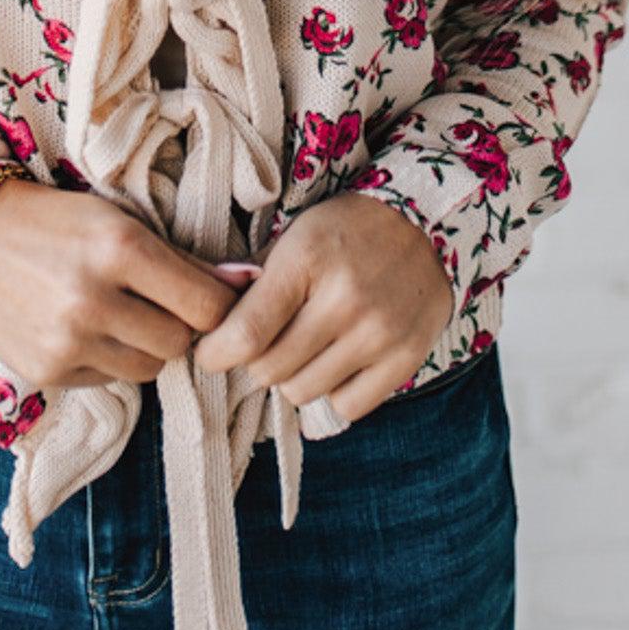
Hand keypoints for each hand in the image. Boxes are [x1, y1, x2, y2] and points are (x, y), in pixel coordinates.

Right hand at [0, 179, 241, 388]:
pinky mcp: (47, 370)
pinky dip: (110, 359)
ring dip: (147, 347)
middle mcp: (92, 298)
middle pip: (180, 343)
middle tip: (162, 303)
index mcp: (119, 247)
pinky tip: (88, 328)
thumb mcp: (122, 220)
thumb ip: (185, 259)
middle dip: (181, 326)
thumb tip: (250, 281)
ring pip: (148, 369)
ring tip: (124, 314)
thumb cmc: (60, 220)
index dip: (220, 306)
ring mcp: (66, 340)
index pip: (206, 305)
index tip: (217, 300)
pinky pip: (108, 379)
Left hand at [191, 193, 456, 423]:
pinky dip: (334, 391)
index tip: (210, 353)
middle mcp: (343, 300)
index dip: (216, 352)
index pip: (246, 333)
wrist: (427, 223)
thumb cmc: (347, 230)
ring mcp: (378, 333)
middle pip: (270, 370)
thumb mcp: (294, 236)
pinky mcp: (406, 358)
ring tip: (306, 347)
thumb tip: (201, 314)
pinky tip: (338, 361)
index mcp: (305, 261)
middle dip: (257, 360)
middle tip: (267, 341)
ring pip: (303, 392)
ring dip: (294, 376)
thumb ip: (249, 279)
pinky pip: (346, 406)